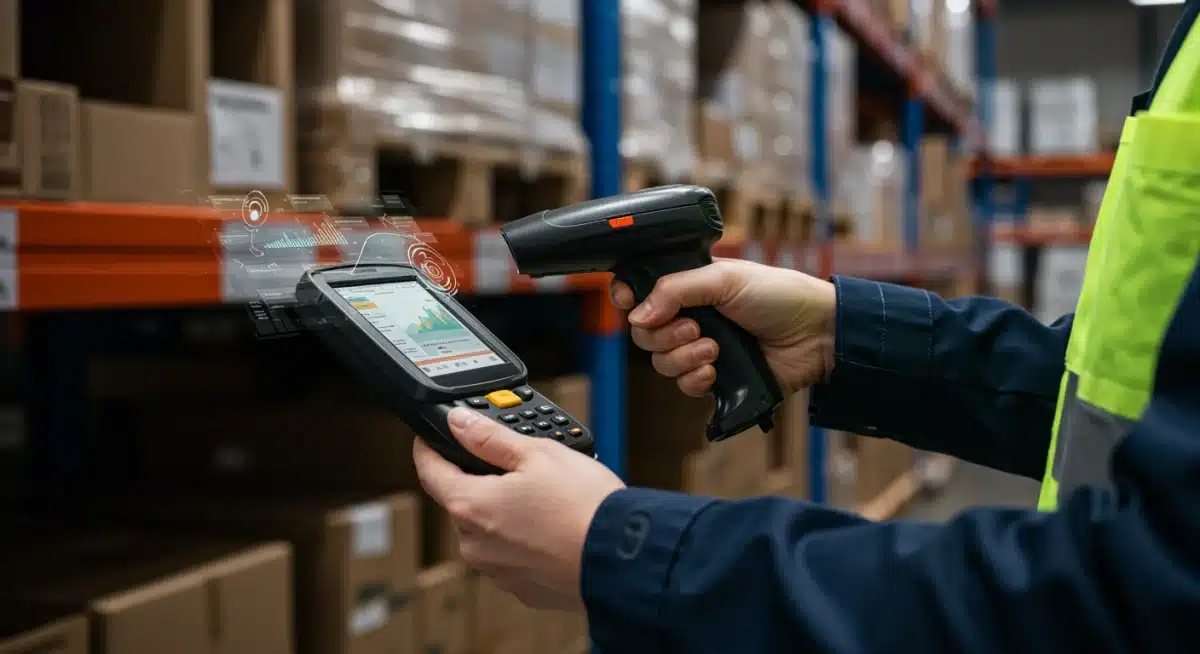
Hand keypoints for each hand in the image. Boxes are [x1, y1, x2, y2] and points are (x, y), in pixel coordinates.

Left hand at [413, 407, 625, 610]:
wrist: (621, 559)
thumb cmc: (583, 505)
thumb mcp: (538, 453)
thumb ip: (489, 438)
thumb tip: (458, 423)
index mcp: (470, 506)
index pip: (429, 472)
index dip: (427, 448)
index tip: (429, 437)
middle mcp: (474, 545)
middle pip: (462, 502)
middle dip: (481, 481)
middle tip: (517, 465)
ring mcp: (497, 572)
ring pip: (488, 531)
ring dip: (504, 512)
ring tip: (546, 498)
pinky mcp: (522, 589)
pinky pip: (512, 556)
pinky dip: (525, 540)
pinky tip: (554, 527)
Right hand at [611, 258, 835, 396]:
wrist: (817, 334)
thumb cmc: (779, 295)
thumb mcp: (725, 279)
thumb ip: (676, 290)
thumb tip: (636, 315)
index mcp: (690, 288)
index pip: (642, 294)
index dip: (629, 299)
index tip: (627, 302)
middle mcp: (691, 318)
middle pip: (645, 334)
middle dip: (665, 334)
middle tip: (695, 327)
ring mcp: (702, 350)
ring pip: (662, 363)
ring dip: (683, 357)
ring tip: (714, 349)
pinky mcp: (717, 380)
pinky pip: (684, 386)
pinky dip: (695, 379)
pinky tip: (715, 371)